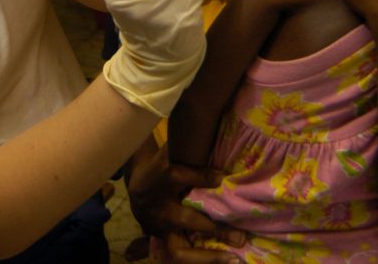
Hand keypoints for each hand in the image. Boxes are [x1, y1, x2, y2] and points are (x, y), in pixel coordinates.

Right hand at [128, 143, 243, 262]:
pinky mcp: (164, 241)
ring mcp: (162, 229)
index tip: (223, 177)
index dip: (200, 177)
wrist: (137, 188)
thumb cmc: (163, 165)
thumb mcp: (171, 153)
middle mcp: (161, 208)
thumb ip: (188, 147)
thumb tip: (214, 128)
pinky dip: (202, 260)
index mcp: (162, 178)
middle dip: (213, 227)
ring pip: (179, 250)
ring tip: (232, 258)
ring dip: (206, 256)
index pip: (178, 176)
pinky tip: (225, 259)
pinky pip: (182, 255)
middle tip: (240, 235)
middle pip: (186, 220)